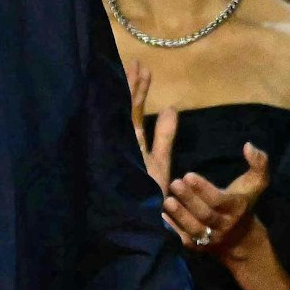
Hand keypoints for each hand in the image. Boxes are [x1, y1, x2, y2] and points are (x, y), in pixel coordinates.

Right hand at [127, 63, 177, 194]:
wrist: (143, 227)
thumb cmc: (149, 198)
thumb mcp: (160, 162)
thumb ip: (164, 136)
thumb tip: (170, 108)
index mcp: (132, 145)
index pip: (133, 112)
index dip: (139, 90)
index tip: (144, 68)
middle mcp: (122, 146)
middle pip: (126, 110)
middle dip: (131, 86)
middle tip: (136, 62)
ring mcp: (119, 154)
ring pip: (121, 119)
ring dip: (128, 95)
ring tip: (133, 70)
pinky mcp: (119, 165)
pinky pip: (120, 138)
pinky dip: (120, 118)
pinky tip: (122, 99)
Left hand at [165, 142, 269, 255]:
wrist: (241, 240)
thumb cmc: (244, 203)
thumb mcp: (256, 183)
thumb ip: (258, 163)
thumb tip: (248, 146)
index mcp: (236, 208)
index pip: (220, 201)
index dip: (204, 189)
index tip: (188, 175)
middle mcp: (224, 226)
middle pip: (205, 215)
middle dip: (189, 200)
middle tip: (174, 183)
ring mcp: (210, 239)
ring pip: (194, 229)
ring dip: (179, 215)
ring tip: (166, 199)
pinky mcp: (197, 247)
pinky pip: (183, 239)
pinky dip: (172, 228)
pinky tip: (160, 215)